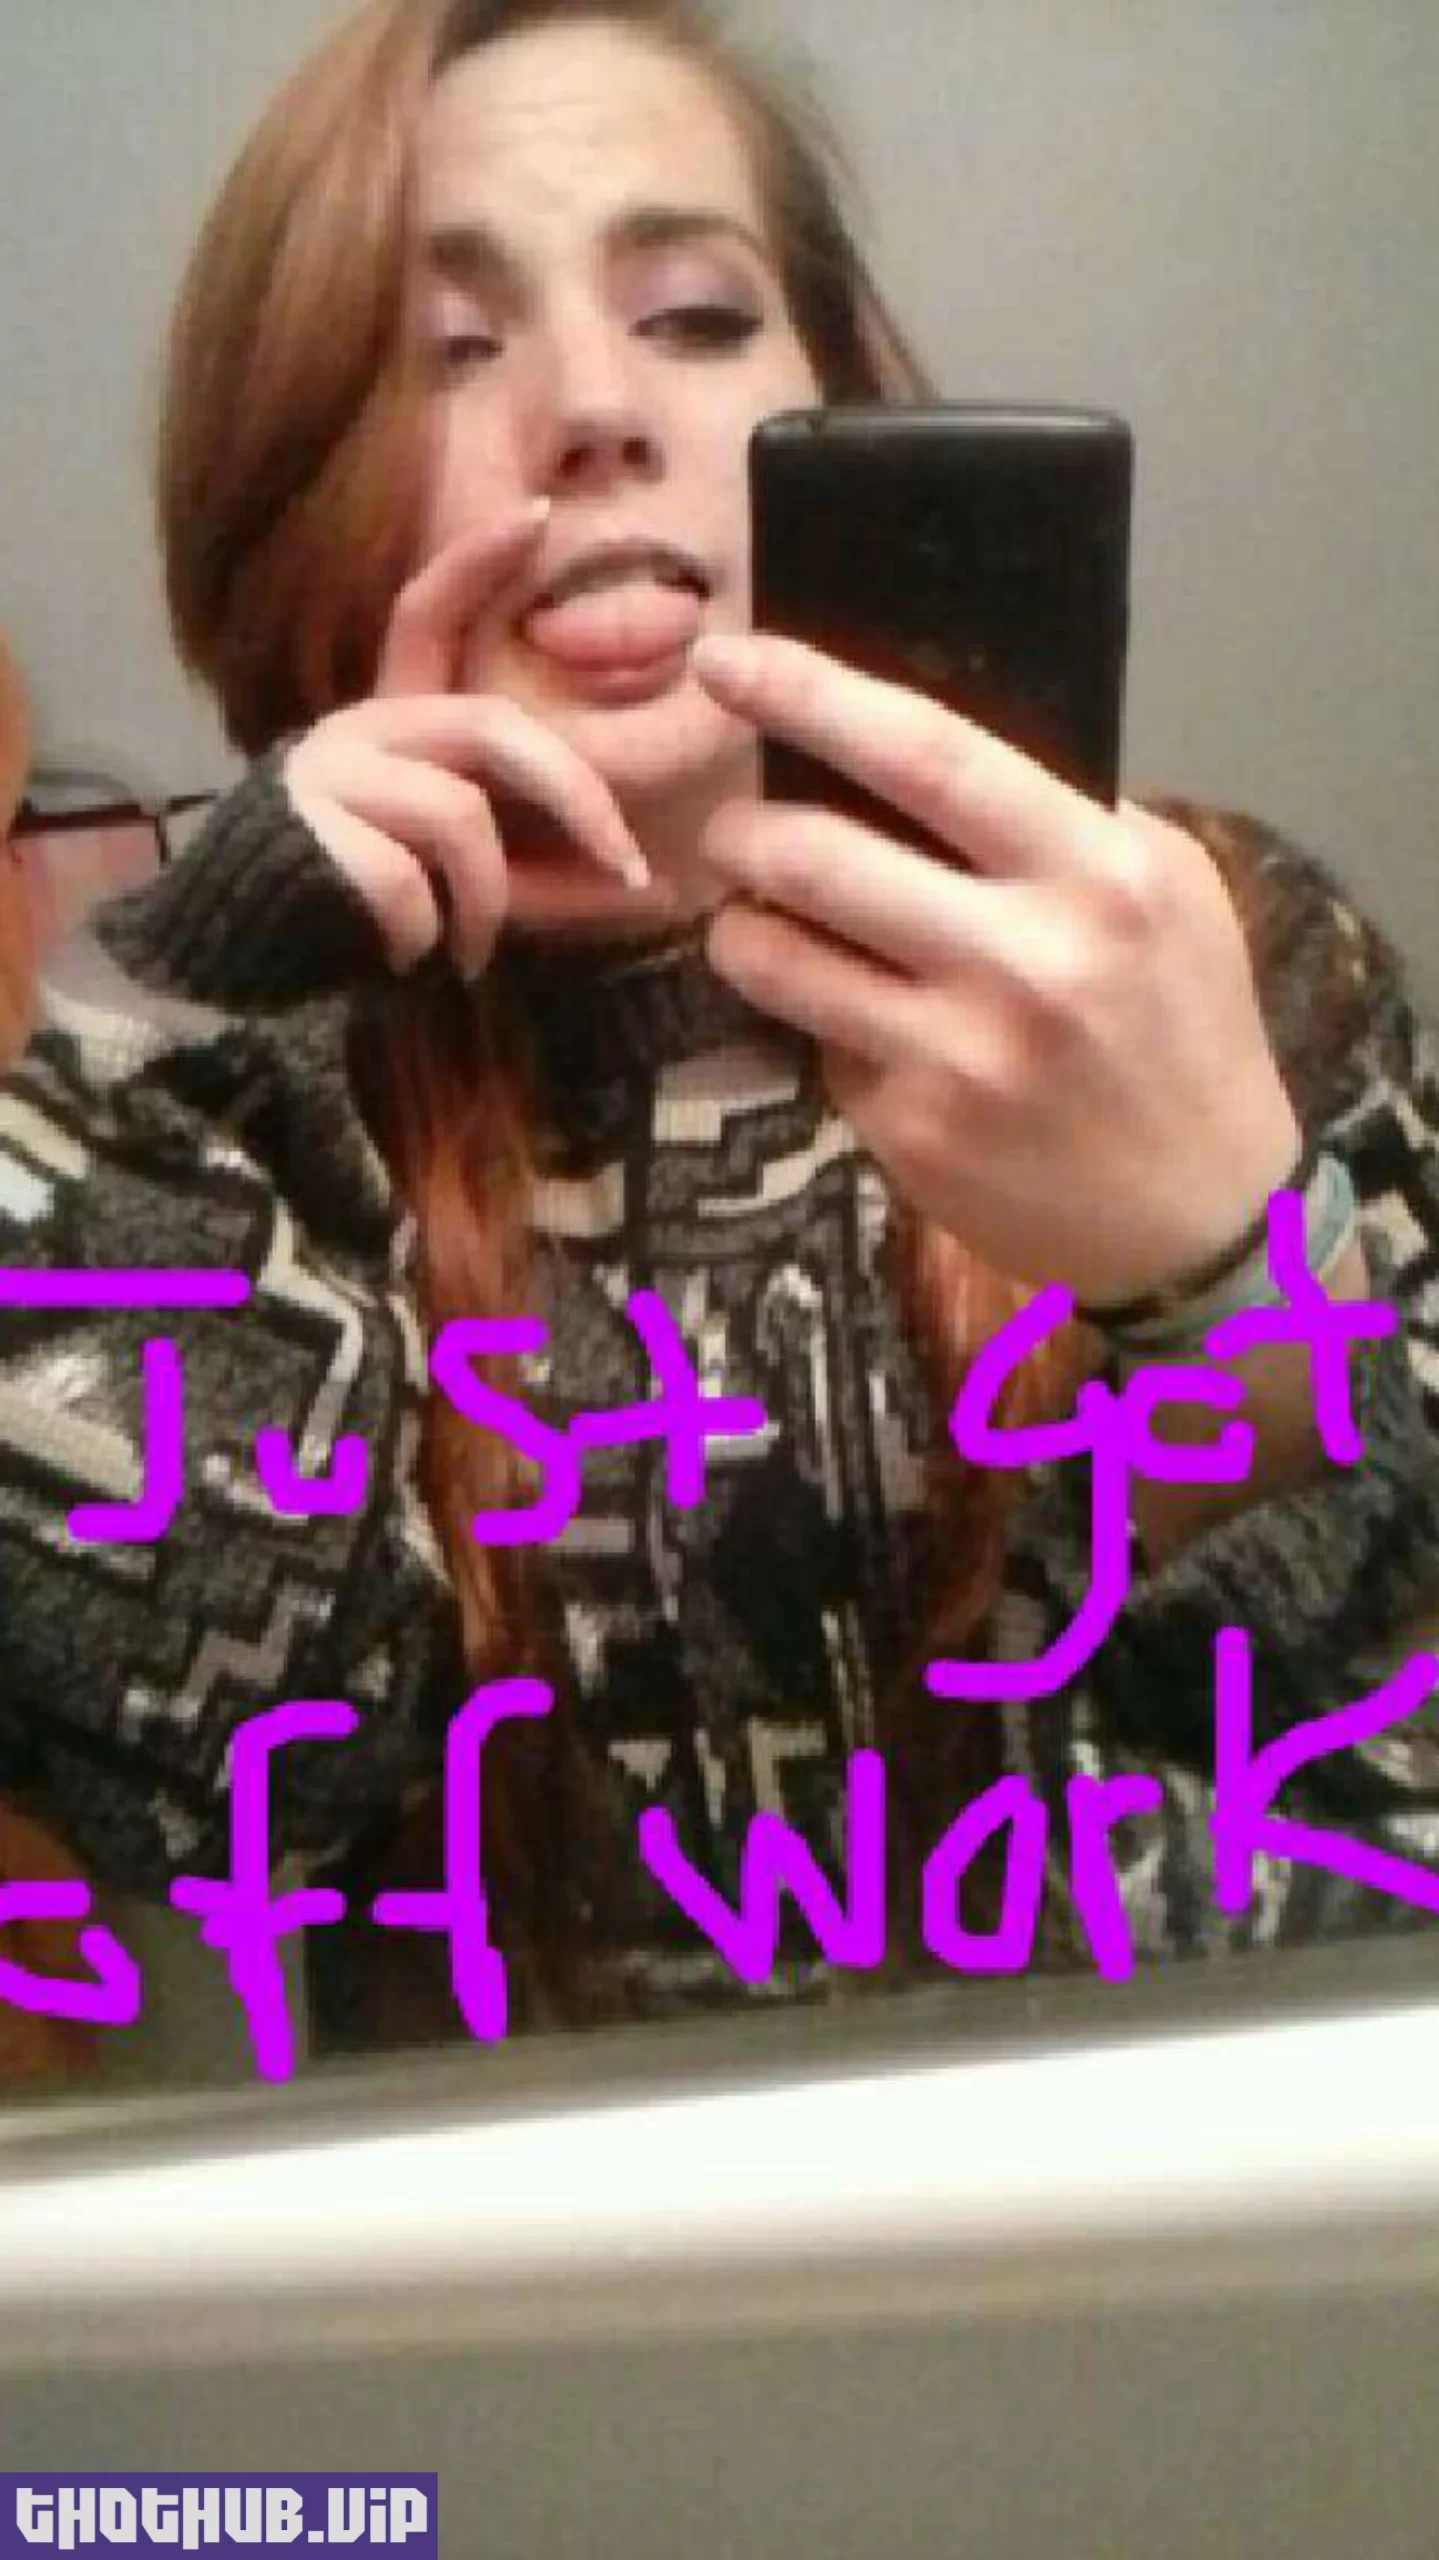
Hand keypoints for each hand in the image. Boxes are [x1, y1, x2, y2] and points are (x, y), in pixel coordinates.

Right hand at [283, 508, 652, 980]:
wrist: (250, 963)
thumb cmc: (374, 915)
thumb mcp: (476, 887)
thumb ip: (553, 880)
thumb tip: (659, 891)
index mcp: (397, 722)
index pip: (429, 616)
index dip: (477, 562)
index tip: (540, 514)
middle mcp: (360, 726)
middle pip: (492, 727)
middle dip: (576, 797)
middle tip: (627, 870)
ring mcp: (330, 770)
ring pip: (459, 815)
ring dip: (488, 902)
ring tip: (472, 952)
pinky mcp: (308, 827)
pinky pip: (407, 880)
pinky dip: (425, 934)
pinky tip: (407, 957)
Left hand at [690, 632, 1300, 1308]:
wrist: (1201, 1216)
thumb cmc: (1182, 1030)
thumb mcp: (1166, 891)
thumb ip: (1059, 818)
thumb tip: (909, 744)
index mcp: (1099, 873)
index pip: (925, 753)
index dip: (809, 695)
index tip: (726, 662)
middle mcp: (1026, 961)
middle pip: (817, 856)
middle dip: (739, 831)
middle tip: (725, 828)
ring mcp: (959, 1057)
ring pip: (779, 958)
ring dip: (737, 927)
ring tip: (748, 919)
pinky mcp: (912, 1133)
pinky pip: (820, 1046)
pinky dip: (818, 1024)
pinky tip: (860, 1029)